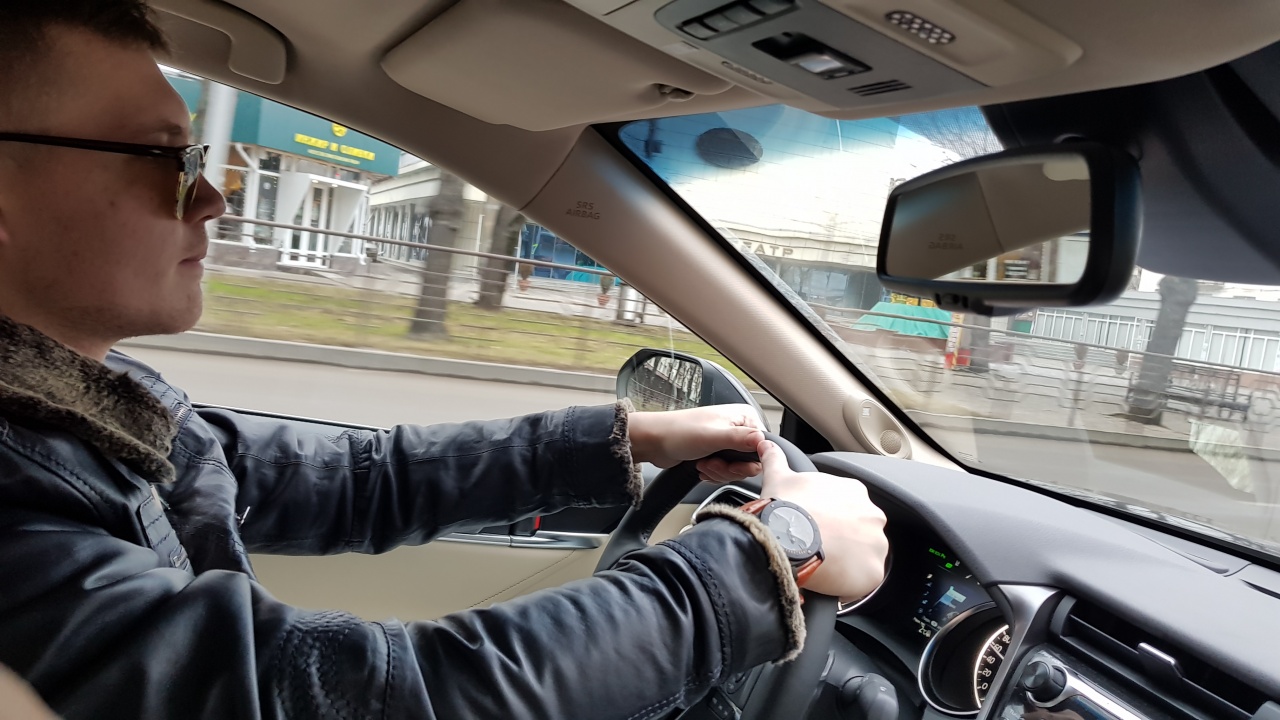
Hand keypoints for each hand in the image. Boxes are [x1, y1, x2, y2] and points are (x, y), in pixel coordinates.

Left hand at [627, 404, 764, 478]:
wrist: (654, 442)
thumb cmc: (679, 432)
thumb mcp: (714, 436)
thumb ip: (741, 439)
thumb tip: (764, 441)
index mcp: (744, 418)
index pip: (763, 447)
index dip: (748, 461)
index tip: (731, 464)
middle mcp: (738, 428)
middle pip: (750, 462)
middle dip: (729, 468)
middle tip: (713, 463)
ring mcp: (727, 442)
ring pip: (736, 470)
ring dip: (719, 472)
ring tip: (703, 463)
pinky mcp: (717, 454)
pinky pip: (725, 473)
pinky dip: (713, 474)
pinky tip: (701, 467)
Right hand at [757, 439, 888, 601]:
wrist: (785, 537)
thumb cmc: (784, 507)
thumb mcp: (778, 477)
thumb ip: (775, 458)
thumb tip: (766, 443)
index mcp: (855, 492)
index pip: (848, 509)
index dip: (830, 521)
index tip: (815, 528)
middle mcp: (872, 516)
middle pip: (860, 533)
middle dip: (842, 542)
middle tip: (817, 549)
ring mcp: (876, 545)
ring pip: (863, 557)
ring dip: (847, 563)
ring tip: (821, 568)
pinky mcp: (873, 572)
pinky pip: (863, 582)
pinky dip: (849, 585)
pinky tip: (829, 583)